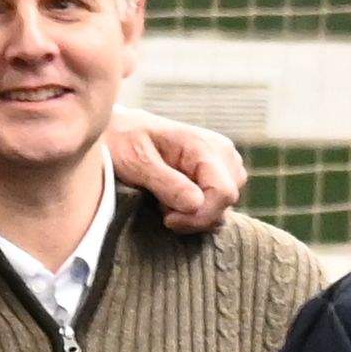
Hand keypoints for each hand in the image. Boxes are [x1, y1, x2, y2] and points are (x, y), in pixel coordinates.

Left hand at [104, 112, 245, 233]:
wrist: (123, 131)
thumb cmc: (125, 142)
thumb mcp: (136, 162)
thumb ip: (166, 183)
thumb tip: (196, 204)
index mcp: (204, 145)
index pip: (223, 192)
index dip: (200, 215)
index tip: (167, 220)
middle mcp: (223, 152)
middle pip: (227, 201)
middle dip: (195, 216)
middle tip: (162, 208)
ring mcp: (225, 163)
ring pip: (225, 206)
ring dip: (196, 214)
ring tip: (166, 201)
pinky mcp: (220, 174)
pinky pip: (220, 204)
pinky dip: (198, 211)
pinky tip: (175, 201)